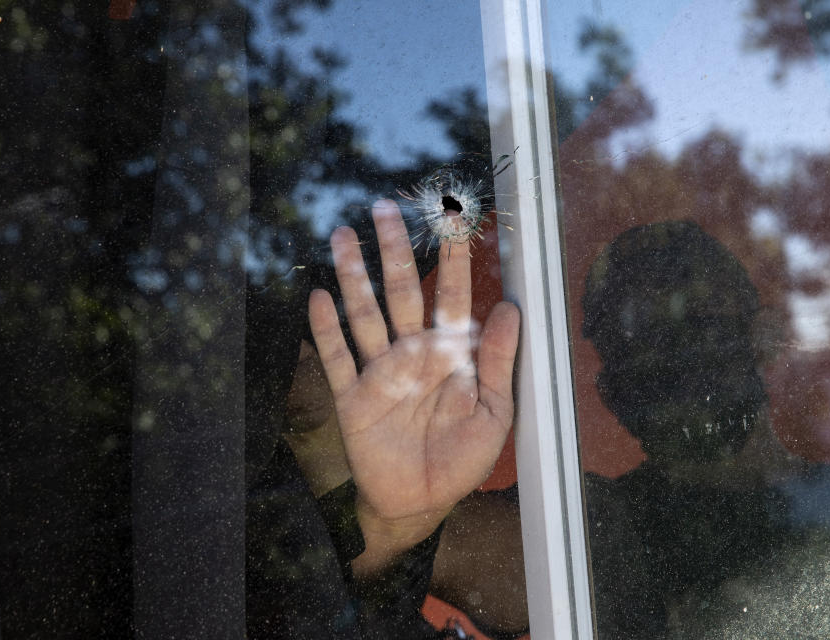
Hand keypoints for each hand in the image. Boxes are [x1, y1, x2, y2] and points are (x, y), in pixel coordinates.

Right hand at [308, 199, 519, 572]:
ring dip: (353, 276)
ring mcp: (379, 372)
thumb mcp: (494, 413)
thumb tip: (512, 310)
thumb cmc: (462, 459)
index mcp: (449, 354)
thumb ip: (498, 362)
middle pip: (401, 291)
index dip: (453, 258)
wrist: (421, 502)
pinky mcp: (352, 398)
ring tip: (343, 236)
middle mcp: (412, 353)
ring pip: (364, 314)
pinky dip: (325, 331)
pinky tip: (317, 298)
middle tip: (385, 208)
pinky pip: (336, 359)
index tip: (454, 219)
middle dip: (395, 250)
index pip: (452, 295)